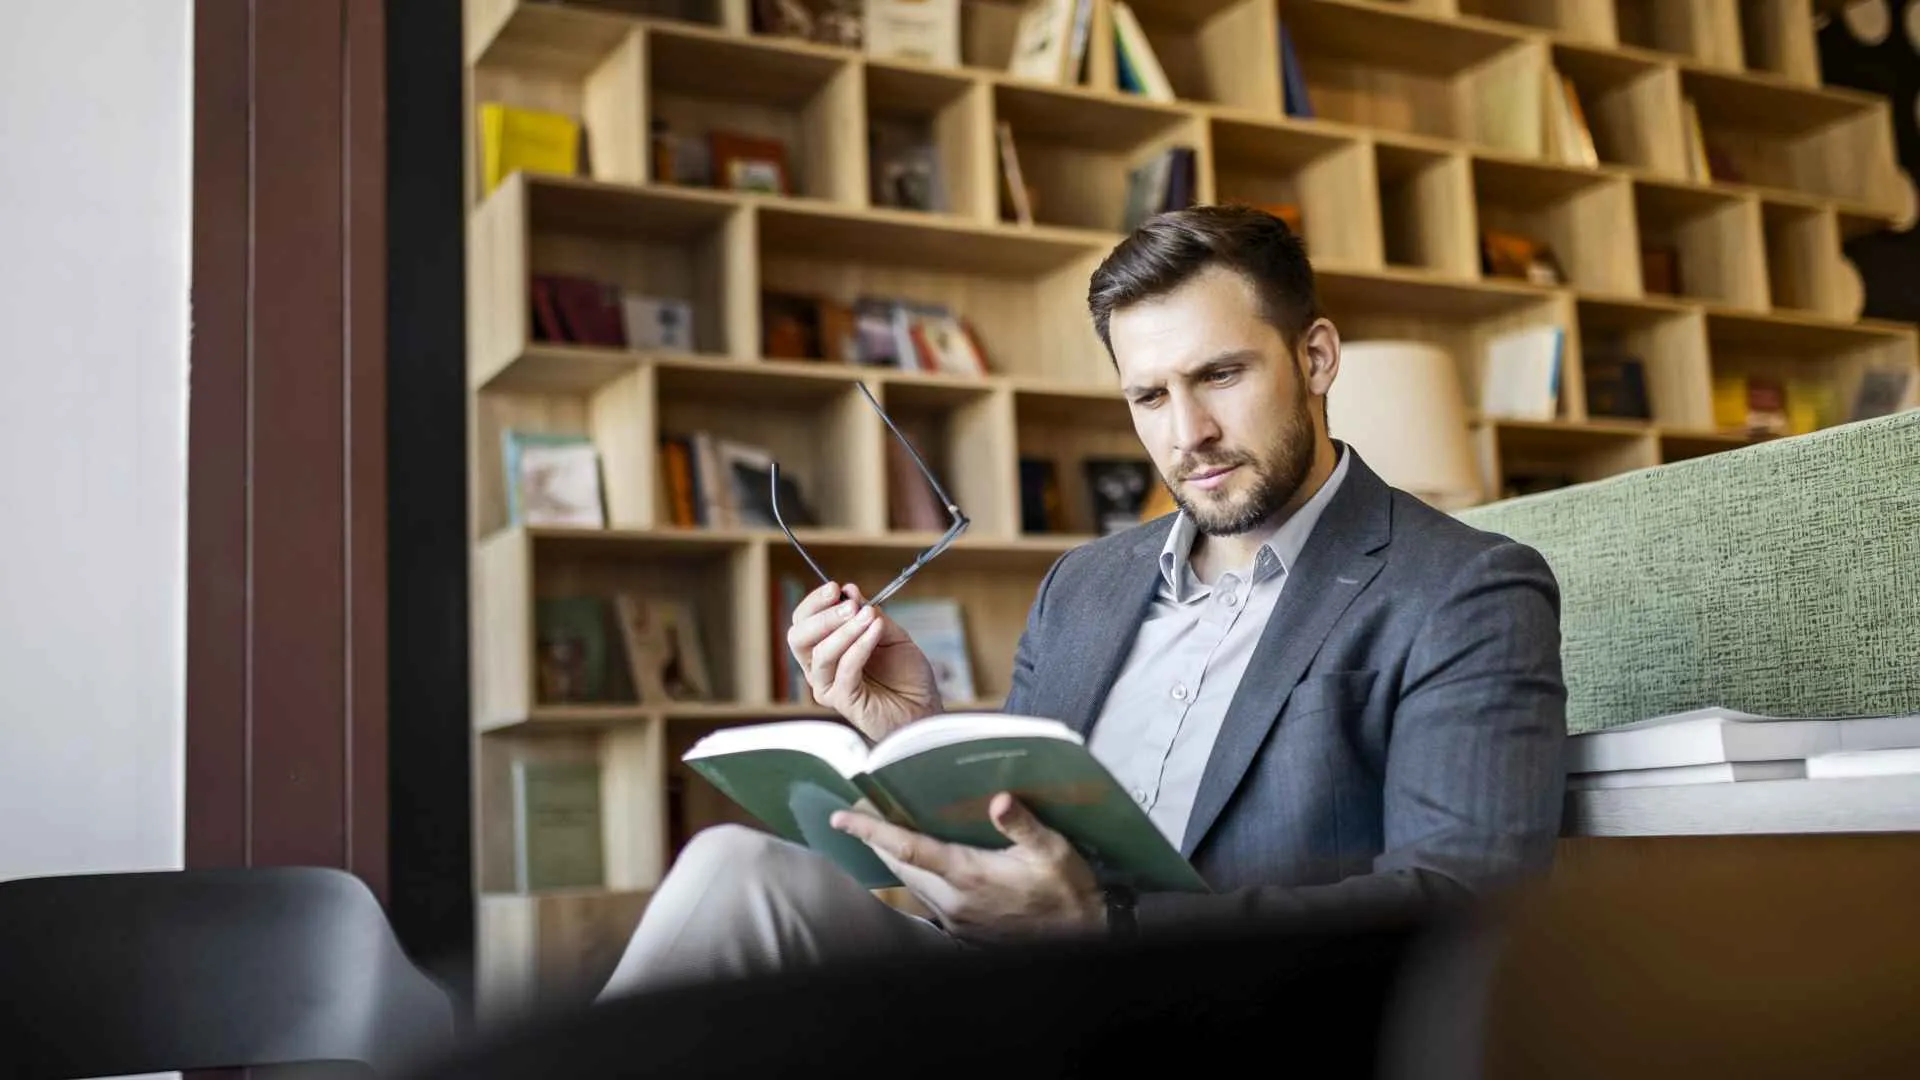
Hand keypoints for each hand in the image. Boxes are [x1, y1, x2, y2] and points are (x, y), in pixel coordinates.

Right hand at [787, 581, 942, 741]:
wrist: (924, 707)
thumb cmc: (906, 675)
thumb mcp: (891, 634)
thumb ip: (870, 615)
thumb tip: (850, 591)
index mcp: (825, 649)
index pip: (803, 622)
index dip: (815, 603)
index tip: (835, 588)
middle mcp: (820, 668)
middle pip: (798, 638)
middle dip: (822, 616)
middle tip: (849, 603)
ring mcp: (828, 686)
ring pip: (821, 653)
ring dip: (845, 629)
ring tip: (868, 615)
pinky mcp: (843, 700)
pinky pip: (845, 668)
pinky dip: (860, 645)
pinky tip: (876, 630)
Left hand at [830, 792, 1105, 943]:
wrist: (1082, 937)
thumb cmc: (1067, 891)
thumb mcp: (1053, 851)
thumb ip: (1022, 825)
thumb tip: (1000, 799)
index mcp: (968, 875)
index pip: (907, 848)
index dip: (871, 830)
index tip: (841, 816)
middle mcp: (953, 900)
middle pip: (900, 866)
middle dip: (875, 839)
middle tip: (858, 813)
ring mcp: (956, 918)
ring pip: (910, 884)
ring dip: (893, 858)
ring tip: (881, 833)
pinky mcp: (964, 929)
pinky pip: (927, 898)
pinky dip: (914, 876)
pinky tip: (920, 865)